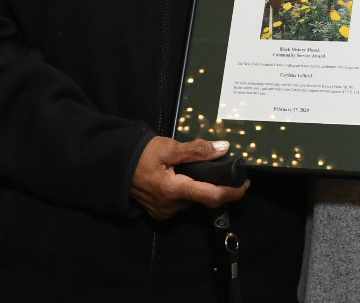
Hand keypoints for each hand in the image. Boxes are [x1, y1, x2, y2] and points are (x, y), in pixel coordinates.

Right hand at [130, 136, 247, 220]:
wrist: (114, 167)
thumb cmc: (140, 155)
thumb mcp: (169, 147)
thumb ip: (197, 150)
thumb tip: (223, 149)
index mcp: (174, 191)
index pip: (212, 196)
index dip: (232, 192)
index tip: (245, 185)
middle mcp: (171, 206)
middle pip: (203, 197)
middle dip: (213, 182)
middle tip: (216, 165)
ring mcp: (164, 212)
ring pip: (193, 199)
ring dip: (198, 185)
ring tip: (191, 168)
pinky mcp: (160, 212)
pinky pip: (182, 202)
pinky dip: (187, 190)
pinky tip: (181, 177)